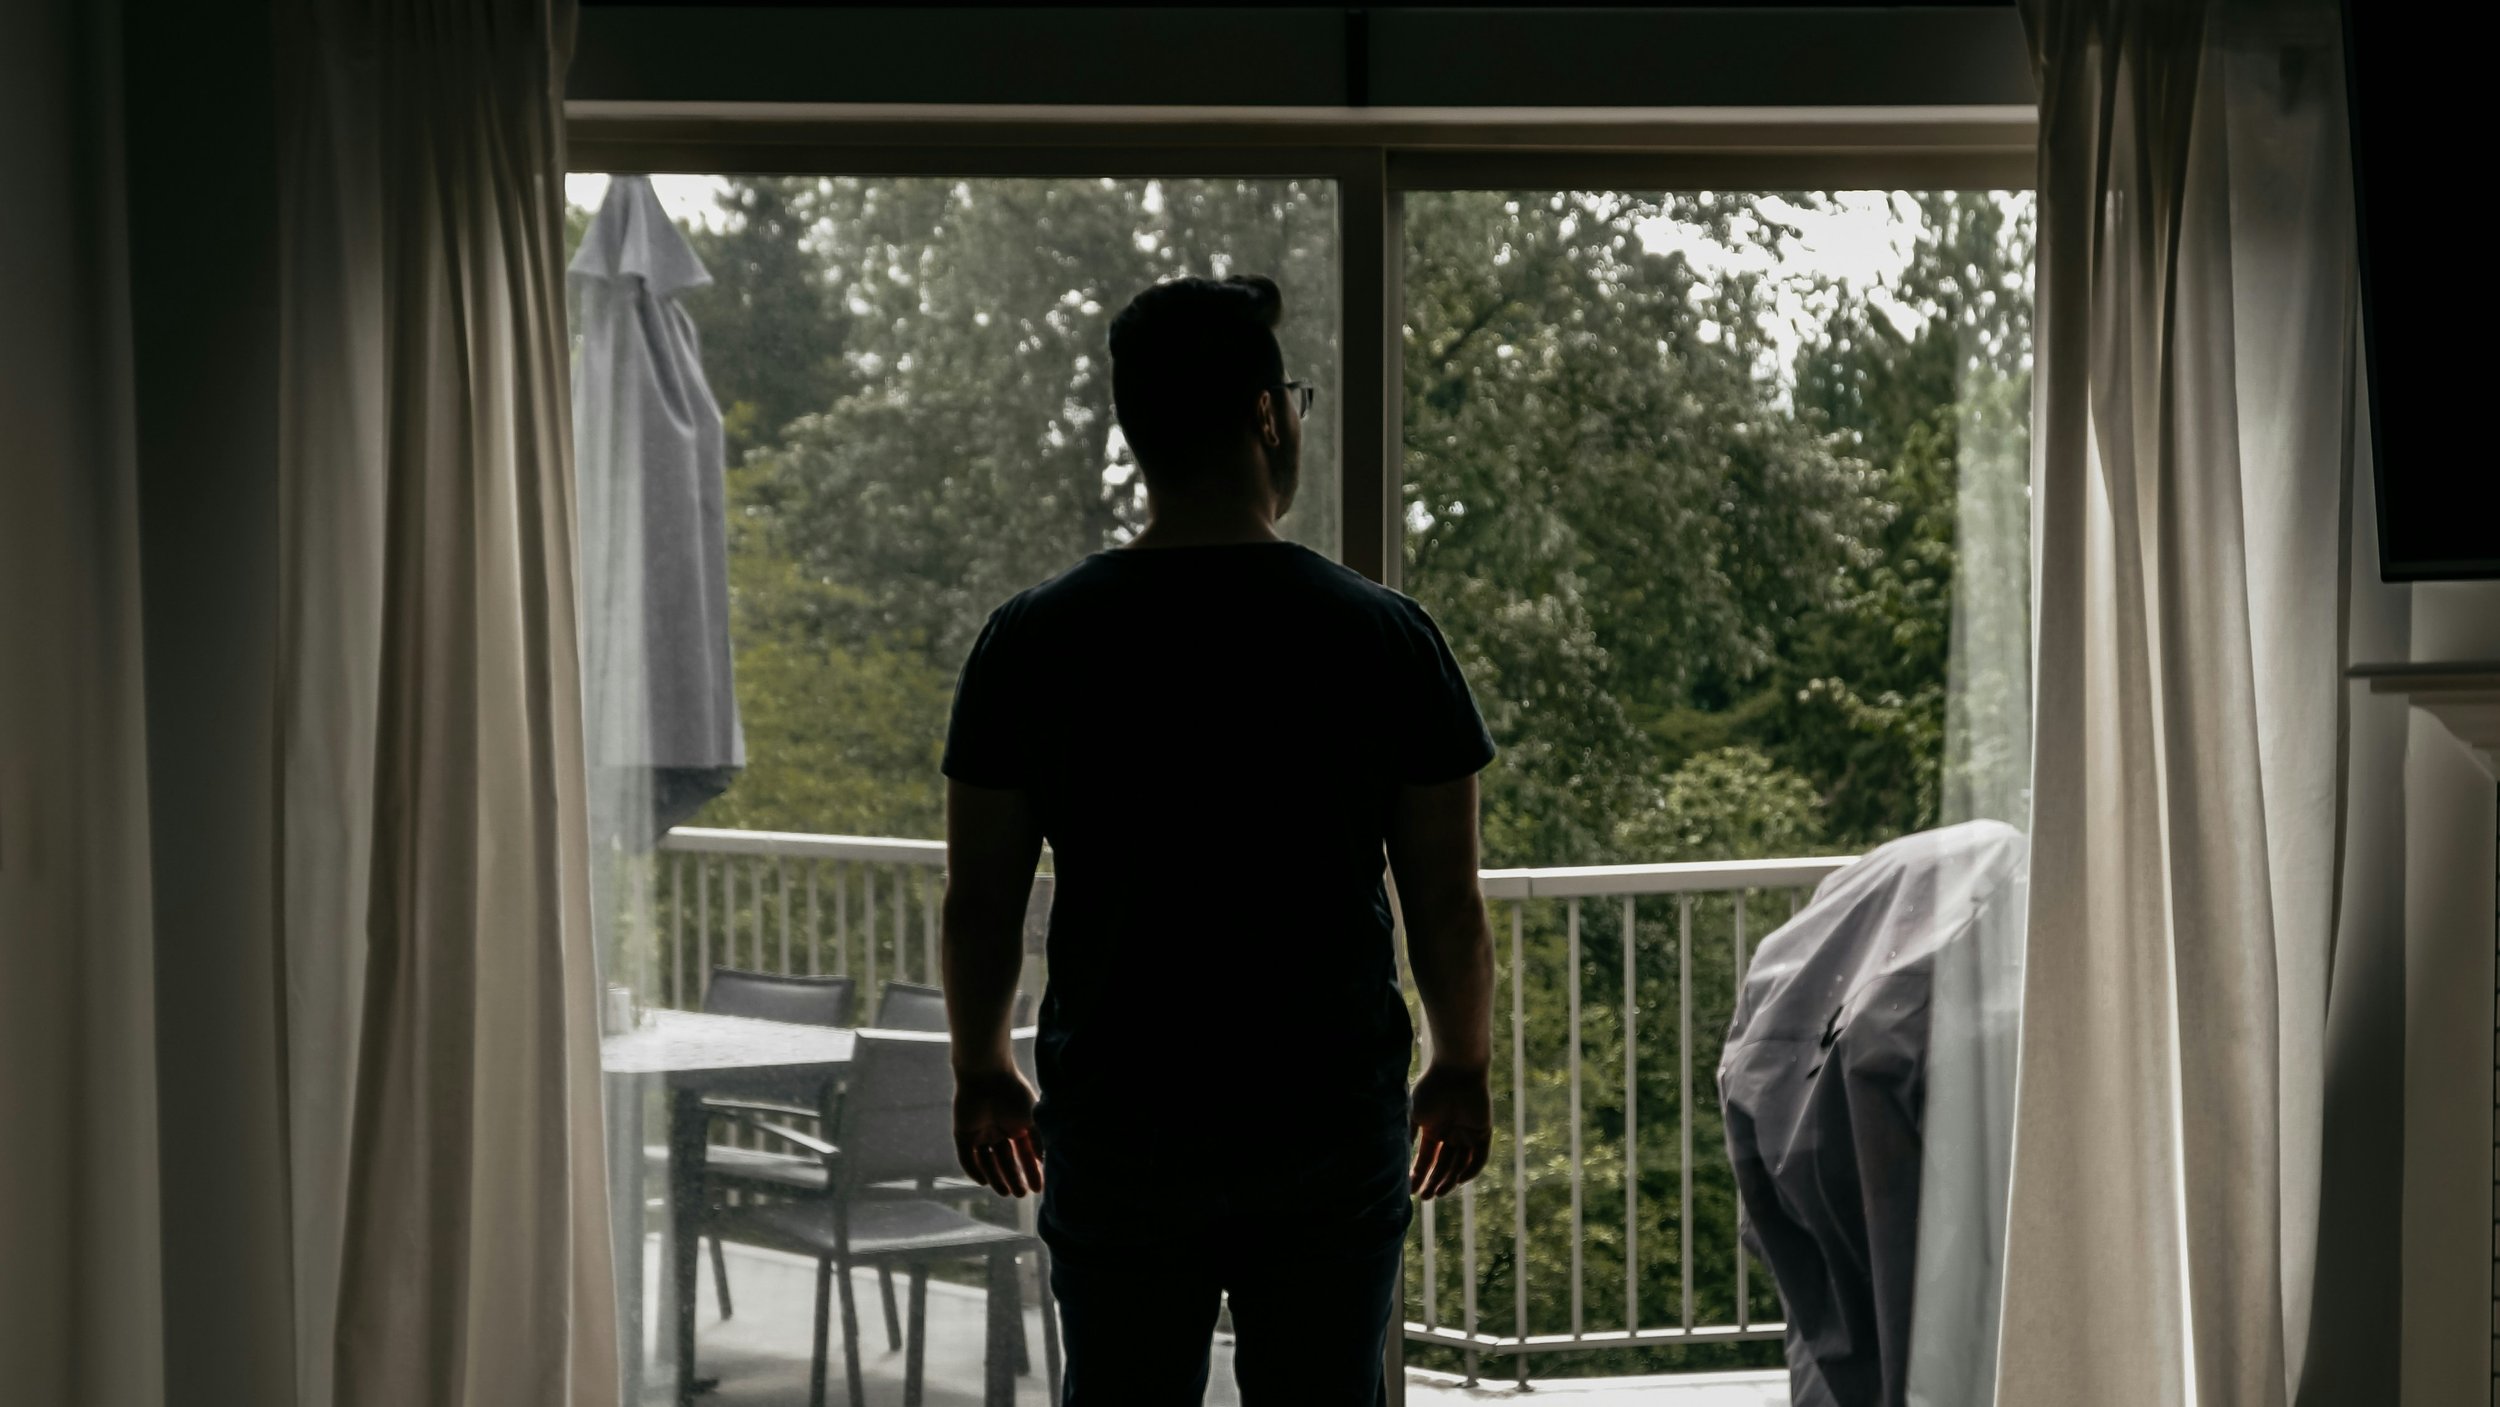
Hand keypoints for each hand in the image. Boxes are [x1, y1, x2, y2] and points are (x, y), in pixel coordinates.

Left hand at [952, 1062, 1044, 1197]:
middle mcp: (998, 1130)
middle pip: (1006, 1160)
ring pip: (987, 1162)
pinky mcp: (962, 1133)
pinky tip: (984, 1182)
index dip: (1032, 1171)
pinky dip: (974, 1169)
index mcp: (1016, 1125)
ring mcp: (980, 1132)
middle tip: (1022, 1194)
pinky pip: (967, 1157)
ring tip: (1007, 1193)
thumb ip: (1040, 1141)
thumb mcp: (1032, 1119)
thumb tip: (1048, 1164)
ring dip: (996, 1178)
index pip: (1024, 1154)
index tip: (1039, 1188)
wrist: (986, 1075)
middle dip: (1014, 1177)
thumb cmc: (1013, 1093)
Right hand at [1409, 1060, 1492, 1199]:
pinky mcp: (1483, 1132)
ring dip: (1449, 1180)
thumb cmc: (1432, 1090)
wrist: (1456, 1071)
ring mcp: (1467, 1134)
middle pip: (1443, 1165)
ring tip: (1437, 1194)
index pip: (1427, 1158)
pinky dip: (1470, 1170)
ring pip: (1460, 1164)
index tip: (1410, 1190)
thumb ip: (1409, 1137)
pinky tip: (1458, 1182)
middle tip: (1424, 1199)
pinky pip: (1478, 1157)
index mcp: (1434, 1130)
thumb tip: (1400, 1160)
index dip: (1419, 1174)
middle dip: (1434, 1182)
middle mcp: (1451, 1134)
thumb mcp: (1415, 1116)